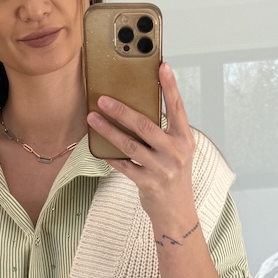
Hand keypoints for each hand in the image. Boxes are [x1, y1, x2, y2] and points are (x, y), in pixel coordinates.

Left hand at [86, 61, 196, 231]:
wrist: (176, 211)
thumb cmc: (174, 175)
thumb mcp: (177, 150)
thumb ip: (164, 131)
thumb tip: (138, 106)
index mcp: (184, 139)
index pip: (177, 107)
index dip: (170, 86)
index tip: (162, 66)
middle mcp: (175, 152)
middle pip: (145, 126)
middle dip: (121, 110)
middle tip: (103, 98)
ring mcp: (161, 168)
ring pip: (129, 144)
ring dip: (108, 130)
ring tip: (92, 118)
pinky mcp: (147, 183)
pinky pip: (123, 165)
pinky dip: (109, 156)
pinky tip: (98, 147)